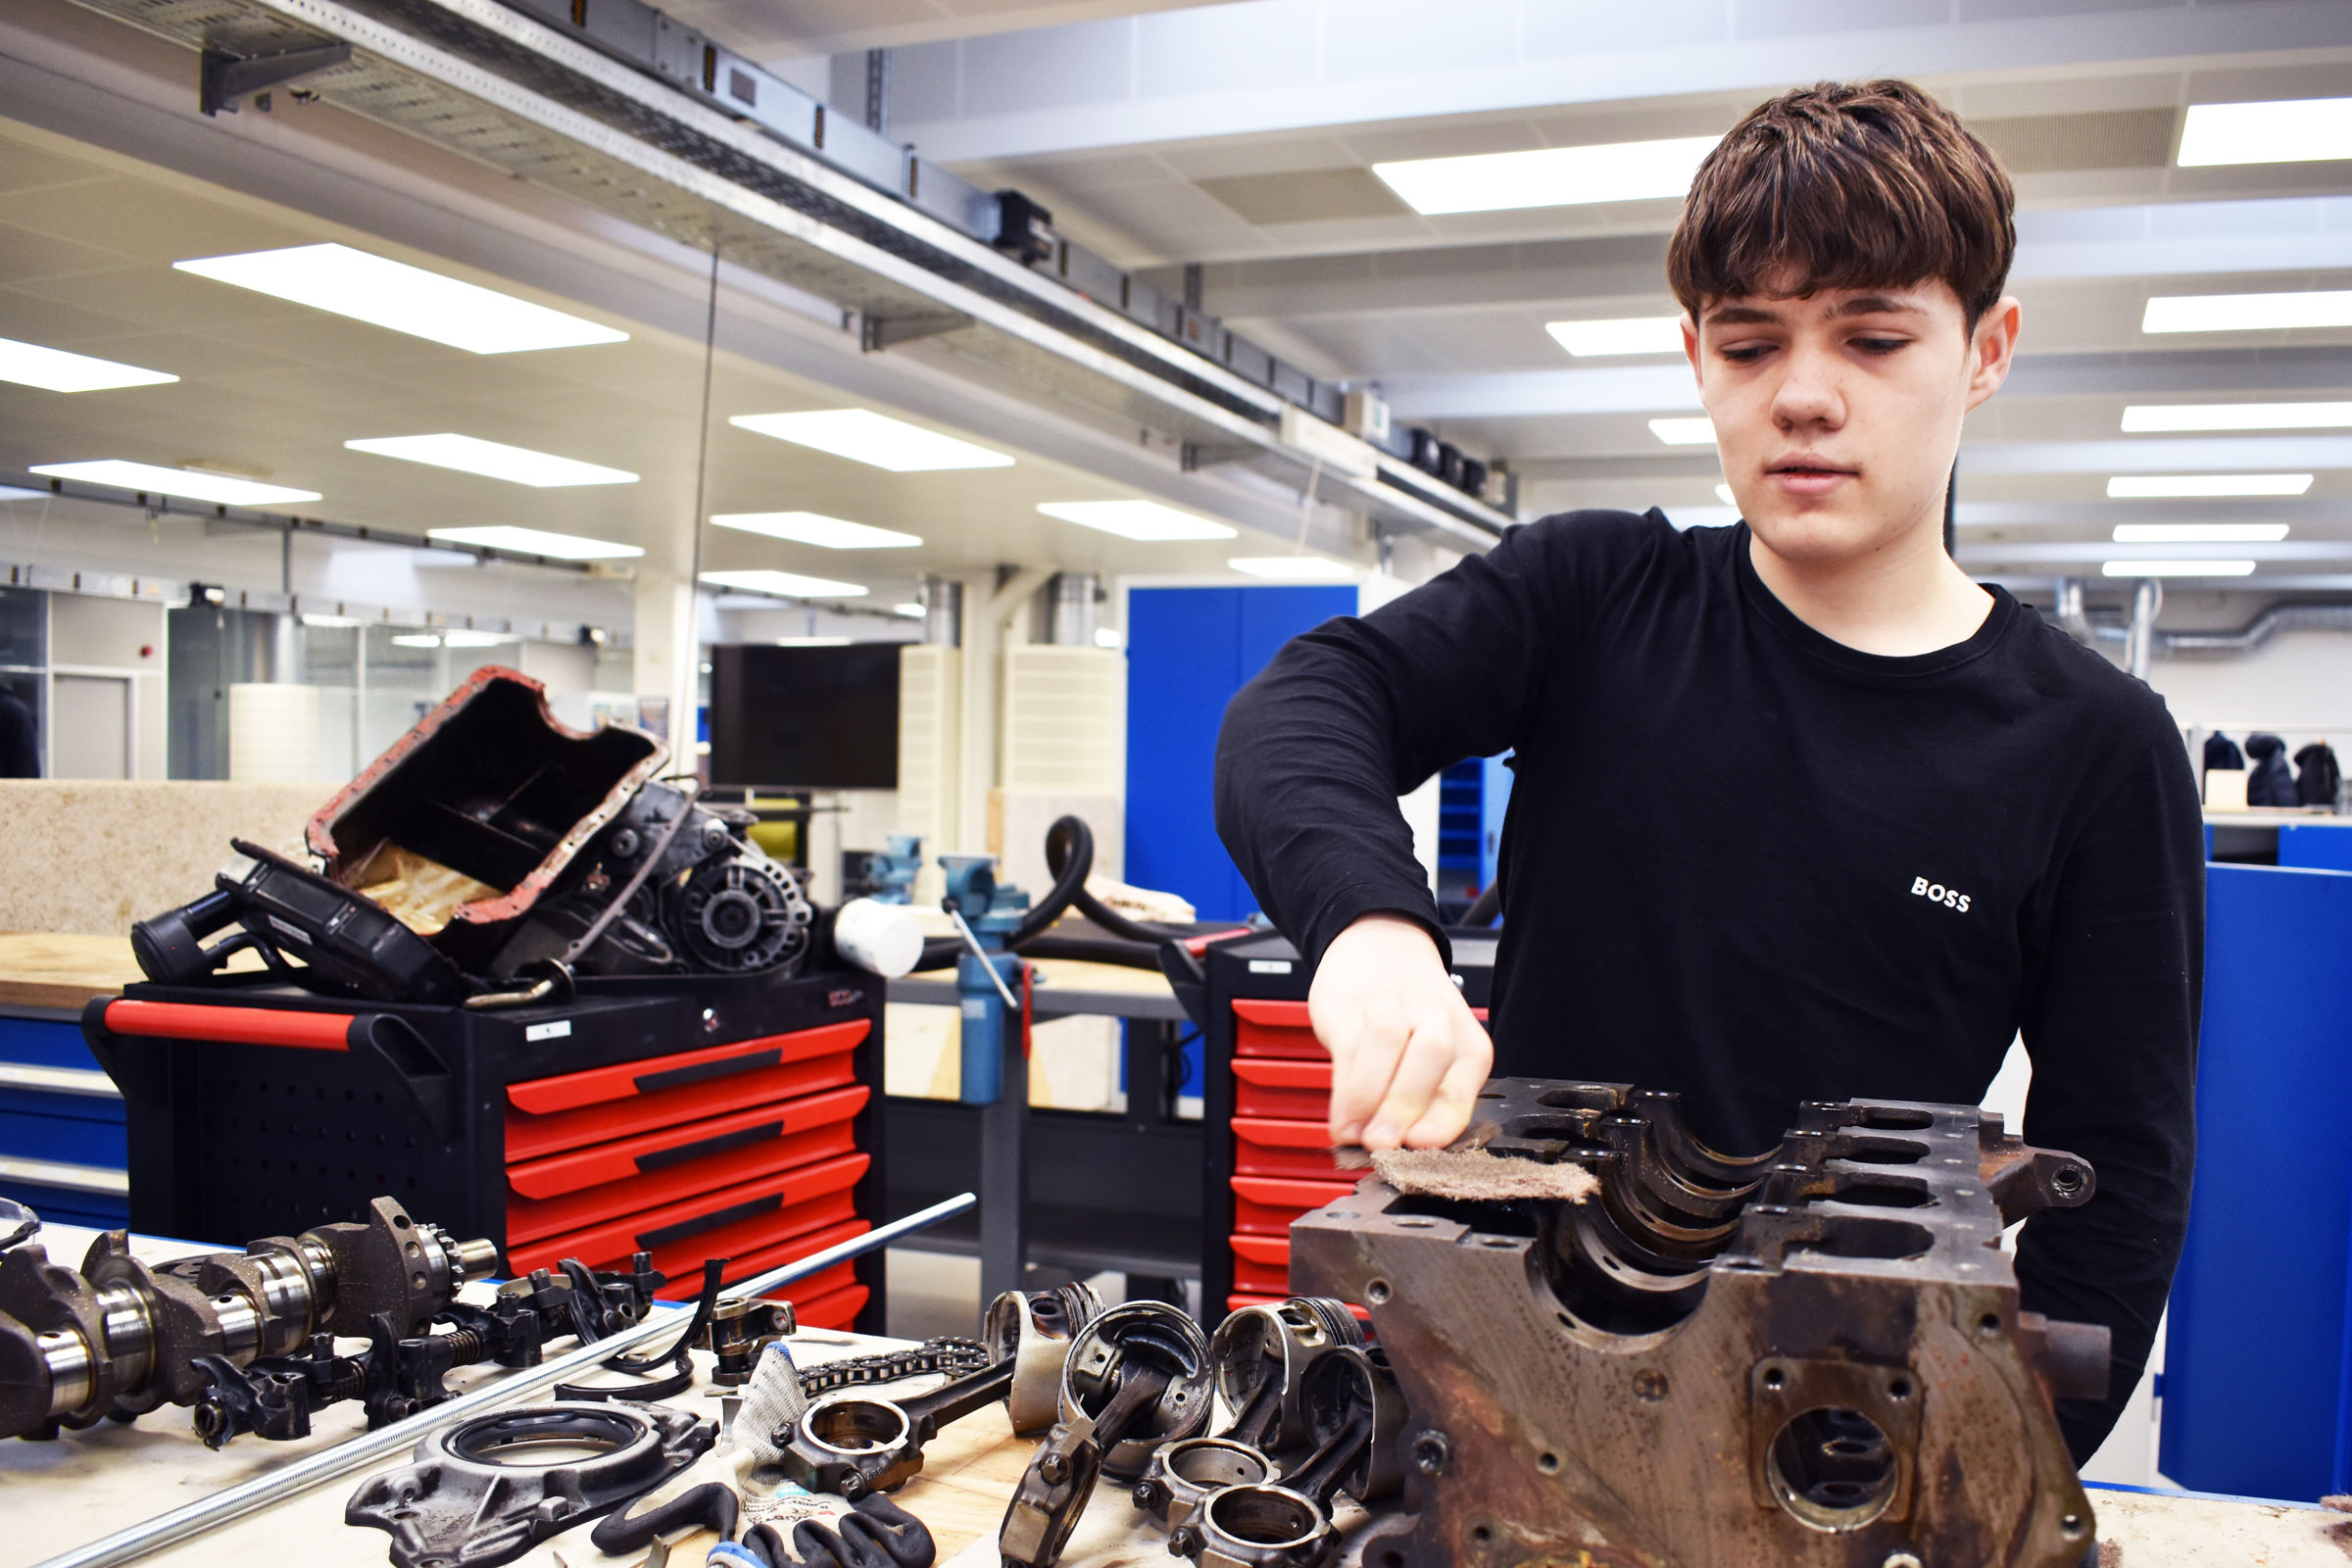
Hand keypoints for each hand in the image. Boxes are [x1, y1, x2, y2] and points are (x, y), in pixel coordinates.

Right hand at [1310, 914, 1491, 1151]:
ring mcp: (1390, 1005)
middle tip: (1384, 1145)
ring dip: (1370, 1096)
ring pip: (1388, 1041)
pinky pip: (1349, 1044)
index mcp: (1465, 1039)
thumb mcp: (1433, 1054)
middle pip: (1432, 1053)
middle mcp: (1433, 1016)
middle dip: (1406, 1105)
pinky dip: (1343, 1089)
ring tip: (1357, 1135)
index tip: (1421, 1147)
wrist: (1379, 943)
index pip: (1463, 1080)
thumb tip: (1404, 1155)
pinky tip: (1340, 1118)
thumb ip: (1424, 1101)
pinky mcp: (1349, 1005)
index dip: (1444, 1117)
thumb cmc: (1410, 1013)